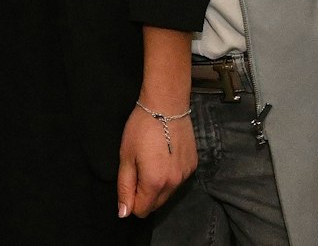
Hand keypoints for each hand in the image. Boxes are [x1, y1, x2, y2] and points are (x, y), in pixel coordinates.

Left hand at [117, 103, 195, 218]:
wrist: (167, 105)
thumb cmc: (141, 128)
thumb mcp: (126, 156)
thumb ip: (125, 186)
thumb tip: (124, 213)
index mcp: (155, 183)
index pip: (142, 210)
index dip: (131, 201)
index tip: (128, 182)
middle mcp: (174, 184)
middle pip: (156, 204)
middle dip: (144, 195)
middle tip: (137, 169)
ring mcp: (186, 175)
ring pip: (168, 193)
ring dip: (157, 185)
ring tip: (151, 160)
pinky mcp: (193, 165)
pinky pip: (178, 180)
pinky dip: (169, 175)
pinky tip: (164, 156)